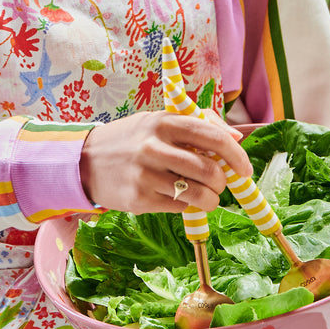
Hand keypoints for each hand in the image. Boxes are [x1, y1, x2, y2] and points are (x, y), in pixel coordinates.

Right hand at [79, 110, 252, 213]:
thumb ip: (197, 124)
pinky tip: (178, 198)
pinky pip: (179, 207)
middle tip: (220, 184)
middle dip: (223, 182)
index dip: (236, 155)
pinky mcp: (140, 199)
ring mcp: (146, 174)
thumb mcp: (159, 121)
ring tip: (206, 196)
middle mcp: (155, 146)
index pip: (213, 138)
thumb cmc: (131, 139)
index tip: (244, 168)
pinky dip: (188, 206)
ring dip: (211, 199)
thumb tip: (235, 137)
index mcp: (164, 122)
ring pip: (199, 194)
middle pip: (209, 170)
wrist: (86, 160)